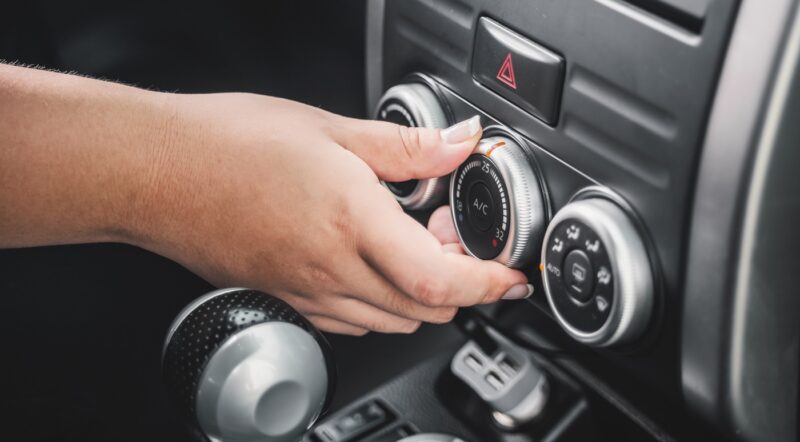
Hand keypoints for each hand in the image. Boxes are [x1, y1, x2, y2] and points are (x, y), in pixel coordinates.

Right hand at [134, 93, 529, 334]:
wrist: (156, 171)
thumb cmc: (230, 145)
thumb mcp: (330, 129)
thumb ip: (406, 146)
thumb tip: (458, 143)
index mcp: (352, 222)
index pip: (442, 279)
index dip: (488, 284)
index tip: (509, 276)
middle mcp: (332, 269)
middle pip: (425, 309)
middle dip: (459, 284)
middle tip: (455, 237)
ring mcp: (307, 291)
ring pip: (391, 321)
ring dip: (421, 294)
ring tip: (413, 245)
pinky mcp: (286, 297)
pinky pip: (351, 321)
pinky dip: (381, 303)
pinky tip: (371, 263)